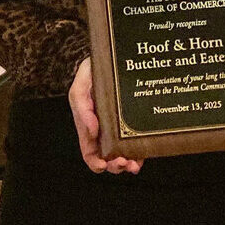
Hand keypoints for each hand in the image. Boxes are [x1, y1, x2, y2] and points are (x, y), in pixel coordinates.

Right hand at [69, 57, 142, 174]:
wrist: (111, 59)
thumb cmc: (92, 72)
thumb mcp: (81, 86)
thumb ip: (82, 107)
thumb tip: (92, 130)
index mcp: (88, 125)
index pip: (89, 151)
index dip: (95, 162)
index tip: (103, 165)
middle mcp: (103, 130)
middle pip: (107, 157)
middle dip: (115, 165)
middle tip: (124, 163)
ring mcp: (119, 127)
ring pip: (123, 154)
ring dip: (129, 163)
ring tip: (134, 164)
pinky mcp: (133, 123)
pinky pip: (137, 143)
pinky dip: (140, 153)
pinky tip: (144, 155)